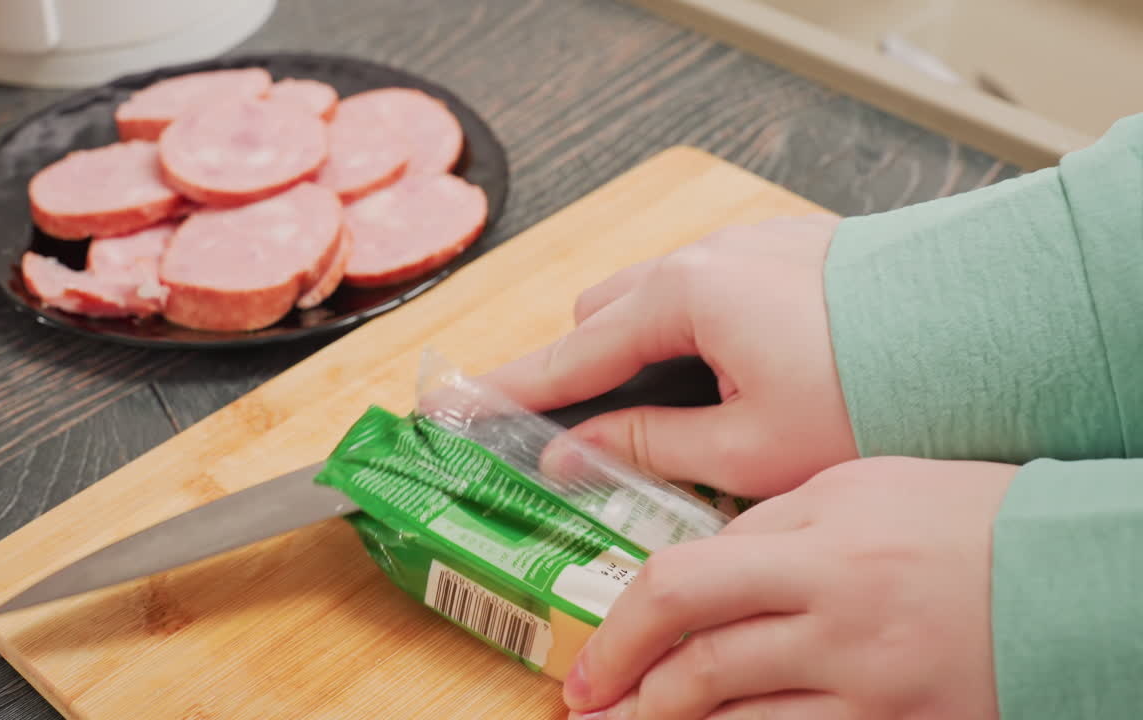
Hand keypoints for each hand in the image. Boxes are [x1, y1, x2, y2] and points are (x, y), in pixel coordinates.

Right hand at [480, 215, 856, 497]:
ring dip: (639, 353)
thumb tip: (576, 454)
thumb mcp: (748, 448)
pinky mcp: (780, 251)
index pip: (568, 355)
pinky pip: (703, 289)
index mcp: (683, 298)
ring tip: (662, 417)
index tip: (452, 409)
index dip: (506, 392)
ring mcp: (743, 246)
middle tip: (575, 433)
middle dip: (581, 372)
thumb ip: (647, 447)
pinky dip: (688, 333)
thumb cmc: (876, 393)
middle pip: (602, 317)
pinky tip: (722, 379)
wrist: (985, 333)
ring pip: (653, 300)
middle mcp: (703, 257)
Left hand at [563, 457, 1016, 719]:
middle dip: (628, 693)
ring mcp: (870, 682)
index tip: (589, 661)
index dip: (618, 631)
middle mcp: (837, 618)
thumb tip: (698, 566)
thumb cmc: (962, 517)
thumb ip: (768, 523)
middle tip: (587, 709)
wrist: (1073, 576)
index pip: (681, 586)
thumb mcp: (856, 485)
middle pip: (699, 667)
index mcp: (818, 542)